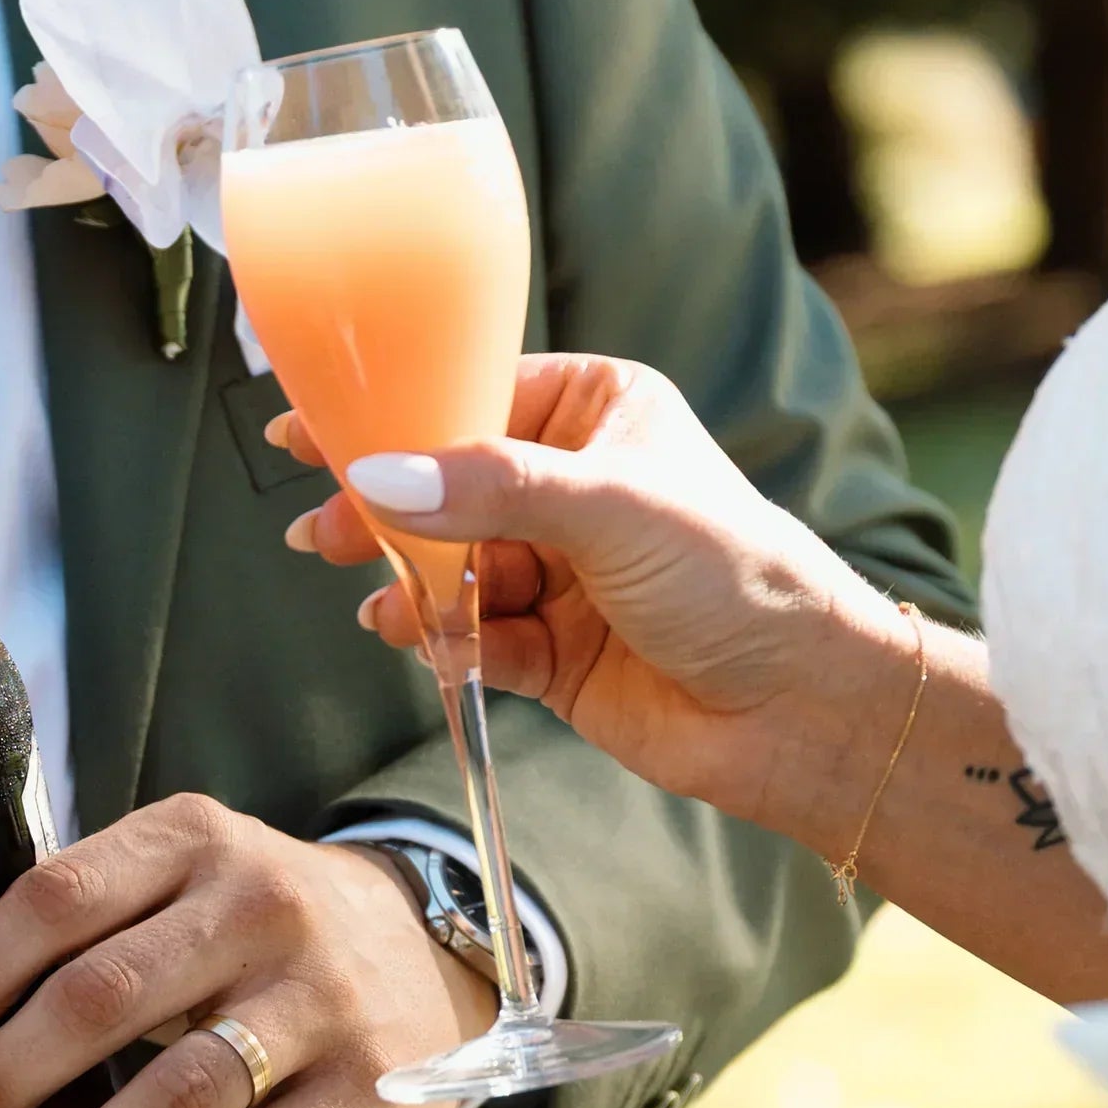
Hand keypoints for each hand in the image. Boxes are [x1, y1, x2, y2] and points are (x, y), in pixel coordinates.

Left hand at [0, 793, 495, 1107]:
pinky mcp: (364, 1088)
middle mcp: (259, 906)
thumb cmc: (265, 928)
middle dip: (2, 1082)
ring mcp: (318, 999)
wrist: (430, 952)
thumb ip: (92, 921)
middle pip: (103, 1000)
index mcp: (193, 842)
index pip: (60, 900)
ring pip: (177, 1096)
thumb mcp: (190, 876)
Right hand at [277, 353, 914, 850]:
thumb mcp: (612, 509)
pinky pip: (474, 637)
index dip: (388, 415)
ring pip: (451, 570)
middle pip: (445, 490)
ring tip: (389, 612)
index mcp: (595, 414)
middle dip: (384, 515)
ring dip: (414, 592)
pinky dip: (448, 645)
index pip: (468, 396)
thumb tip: (382, 476)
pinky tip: (435, 650)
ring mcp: (561, 571)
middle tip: (326, 536)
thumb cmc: (738, 579)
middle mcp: (572, 485)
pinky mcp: (554, 650)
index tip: (308, 429)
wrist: (799, 710)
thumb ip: (492, 491)